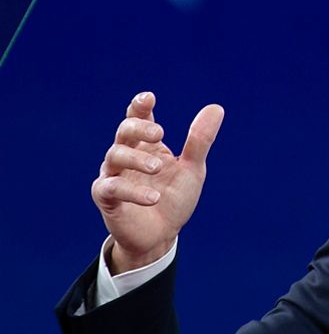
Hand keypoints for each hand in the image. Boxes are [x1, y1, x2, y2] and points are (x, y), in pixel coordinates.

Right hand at [92, 92, 223, 273]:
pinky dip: (133, 191)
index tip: (148, 98)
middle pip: (124, 132)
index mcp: (146, 146)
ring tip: (159, 167)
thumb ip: (200, 140)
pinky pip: (112, 188)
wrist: (162, 235)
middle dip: (139, 128)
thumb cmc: (174, 198)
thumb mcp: (192, 168)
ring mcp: (113, 175)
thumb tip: (216, 107)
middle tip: (160, 134)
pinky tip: (153, 197)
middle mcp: (126, 156)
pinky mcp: (106, 198)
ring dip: (137, 159)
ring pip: (115, 156)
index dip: (140, 106)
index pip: (137, 118)